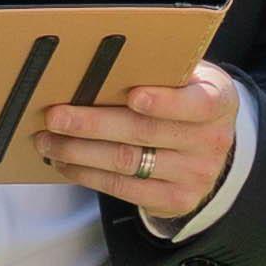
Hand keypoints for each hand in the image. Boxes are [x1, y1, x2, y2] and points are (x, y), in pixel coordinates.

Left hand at [37, 61, 237, 227]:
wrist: (213, 150)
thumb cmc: (185, 100)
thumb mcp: (188, 80)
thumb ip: (160, 73)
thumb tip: (97, 65)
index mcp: (217, 101)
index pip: (196, 103)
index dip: (164, 101)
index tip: (133, 96)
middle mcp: (211, 140)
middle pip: (145, 133)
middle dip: (94, 124)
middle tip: (56, 117)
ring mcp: (195, 175)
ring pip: (127, 162)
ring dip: (79, 152)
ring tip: (48, 142)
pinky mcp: (176, 200)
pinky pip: (124, 189)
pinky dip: (88, 175)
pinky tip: (66, 163)